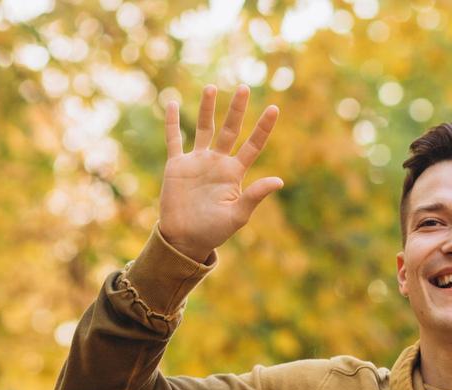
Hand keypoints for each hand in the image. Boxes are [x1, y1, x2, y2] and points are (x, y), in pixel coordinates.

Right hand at [159, 84, 282, 262]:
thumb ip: (255, 196)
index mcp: (234, 173)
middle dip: (237, 109)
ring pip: (204, 129)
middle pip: (230, 130)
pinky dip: (172, 123)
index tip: (274, 109)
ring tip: (211, 87)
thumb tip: (279, 181)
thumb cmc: (213, 231)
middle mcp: (218, 163)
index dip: (263, 128)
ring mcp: (197, 162)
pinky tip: (173, 103)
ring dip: (207, 109)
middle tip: (244, 87)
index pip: (253, 145)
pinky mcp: (177, 166)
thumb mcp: (237, 215)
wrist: (184, 239)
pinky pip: (174, 140)